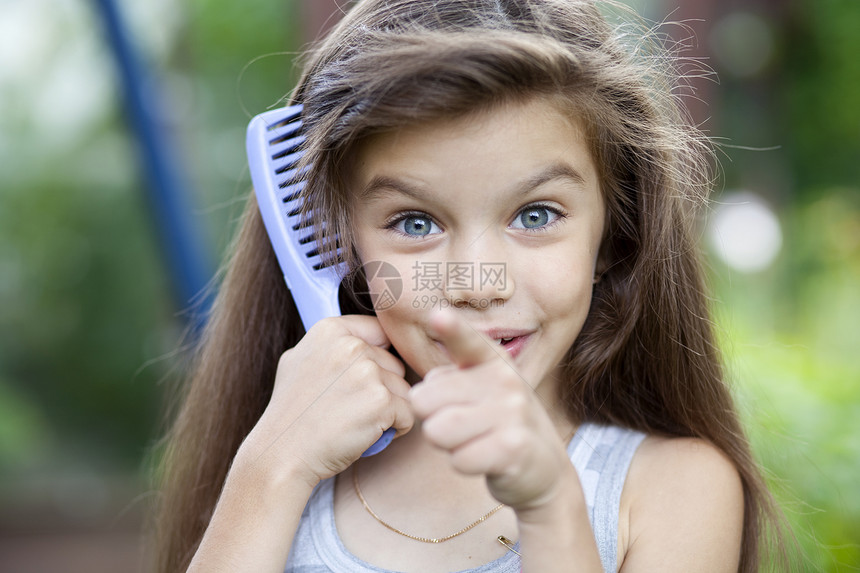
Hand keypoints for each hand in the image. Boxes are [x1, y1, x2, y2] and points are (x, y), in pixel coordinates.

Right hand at [242, 315, 413, 486]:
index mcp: (331, 330)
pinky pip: (408, 414)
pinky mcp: (382, 402)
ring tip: (357, 422)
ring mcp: (368, 373)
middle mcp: (351, 345)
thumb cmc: (290, 413)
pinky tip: (367, 434)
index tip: (360, 380)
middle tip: (352, 408)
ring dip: (390, 410)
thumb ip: (331, 344)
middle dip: (383, 387)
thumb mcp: (298, 361)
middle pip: (395, 364)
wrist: (281, 454)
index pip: (380, 333)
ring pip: (403, 390)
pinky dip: (395, 429)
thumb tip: (360, 338)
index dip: (377, 359)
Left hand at [409, 308, 572, 511]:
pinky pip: (458, 459)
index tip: (437, 314)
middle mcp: (506, 381)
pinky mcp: (513, 448)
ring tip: (472, 440)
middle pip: (426, 400)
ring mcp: (513, 413)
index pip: (468, 342)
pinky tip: (486, 459)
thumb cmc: (498, 424)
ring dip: (446, 443)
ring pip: (437, 430)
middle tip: (463, 424)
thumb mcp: (481, 391)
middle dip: (432, 418)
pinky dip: (464, 464)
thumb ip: (449, 382)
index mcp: (493, 361)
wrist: (544, 468)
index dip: (452, 328)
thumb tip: (422, 395)